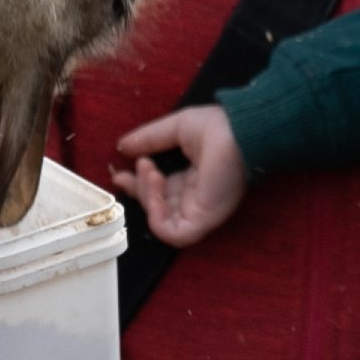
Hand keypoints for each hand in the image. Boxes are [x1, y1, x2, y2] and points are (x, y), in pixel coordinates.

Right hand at [112, 104, 249, 247]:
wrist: (239, 132)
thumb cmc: (217, 127)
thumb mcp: (176, 129)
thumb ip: (149, 138)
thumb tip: (123, 146)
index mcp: (193, 179)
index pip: (160, 192)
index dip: (138, 186)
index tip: (120, 174)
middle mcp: (196, 199)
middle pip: (157, 208)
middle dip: (138, 191)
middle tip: (134, 168)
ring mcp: (199, 212)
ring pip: (160, 221)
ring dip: (146, 197)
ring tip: (151, 171)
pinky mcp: (202, 221)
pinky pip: (170, 232)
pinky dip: (154, 213)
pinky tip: (156, 185)